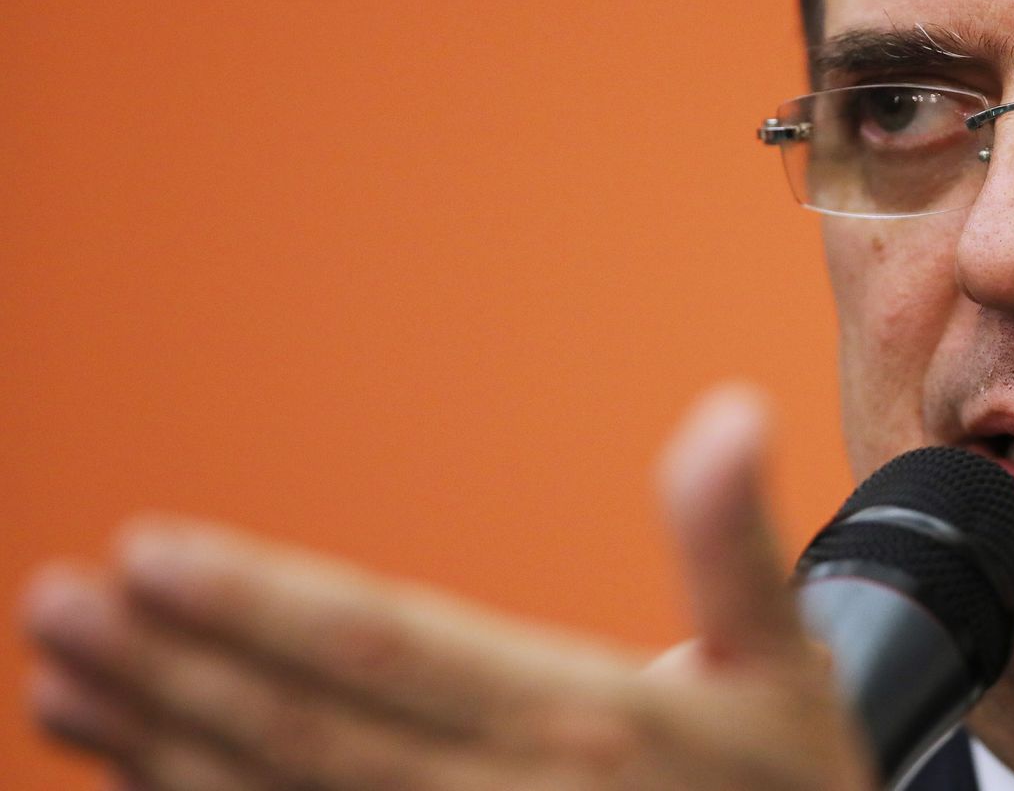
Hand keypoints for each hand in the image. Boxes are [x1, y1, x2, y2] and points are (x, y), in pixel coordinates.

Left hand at [20, 385, 874, 789]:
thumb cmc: (783, 788)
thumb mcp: (785, 662)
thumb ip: (733, 542)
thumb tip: (726, 416)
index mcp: (579, 726)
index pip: (387, 649)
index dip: (261, 602)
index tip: (153, 552)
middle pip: (298, 730)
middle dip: (169, 665)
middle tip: (57, 601)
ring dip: (153, 741)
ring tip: (60, 676)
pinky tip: (135, 764)